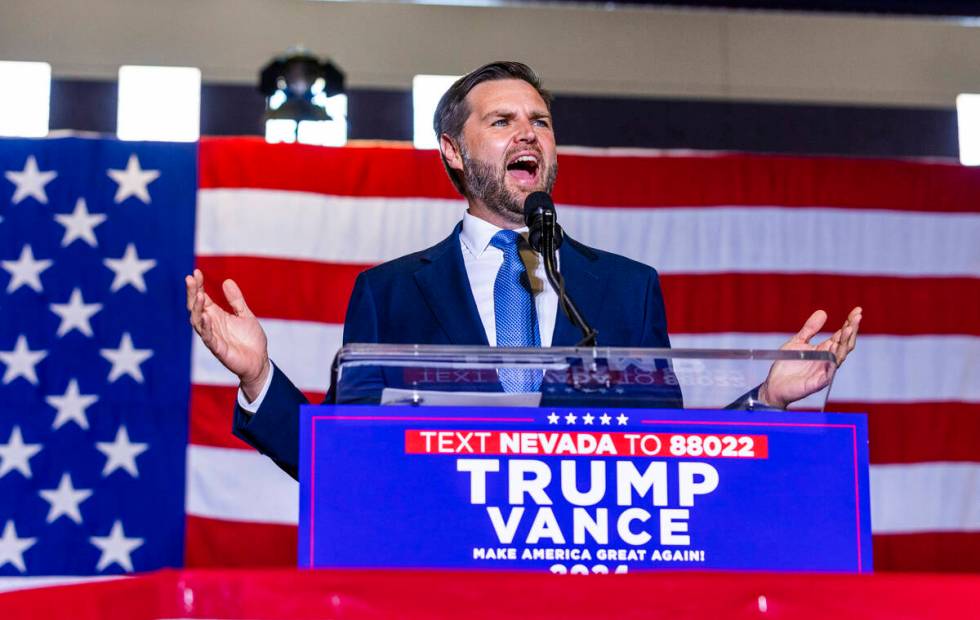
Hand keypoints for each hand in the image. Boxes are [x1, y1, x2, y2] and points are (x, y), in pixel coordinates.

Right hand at [185, 269, 269, 400]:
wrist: (259, 361)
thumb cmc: (250, 340)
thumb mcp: (245, 314)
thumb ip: (236, 300)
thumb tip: (227, 281)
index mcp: (216, 316)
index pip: (202, 298)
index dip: (198, 286)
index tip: (196, 272)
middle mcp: (211, 325)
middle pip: (195, 307)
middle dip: (192, 293)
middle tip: (190, 279)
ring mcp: (213, 337)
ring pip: (197, 322)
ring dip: (196, 308)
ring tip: (198, 294)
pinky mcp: (218, 349)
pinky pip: (208, 338)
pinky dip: (206, 327)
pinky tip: (205, 316)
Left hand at [758, 307, 861, 408]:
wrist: (774, 384)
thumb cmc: (787, 365)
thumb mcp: (797, 342)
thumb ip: (810, 329)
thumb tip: (823, 312)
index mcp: (824, 350)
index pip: (841, 335)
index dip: (849, 323)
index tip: (857, 310)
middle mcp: (827, 360)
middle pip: (844, 344)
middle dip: (852, 330)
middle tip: (857, 316)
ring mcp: (824, 372)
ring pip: (839, 357)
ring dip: (844, 343)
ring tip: (848, 329)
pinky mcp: (817, 383)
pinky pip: (828, 372)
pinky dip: (832, 361)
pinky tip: (834, 349)